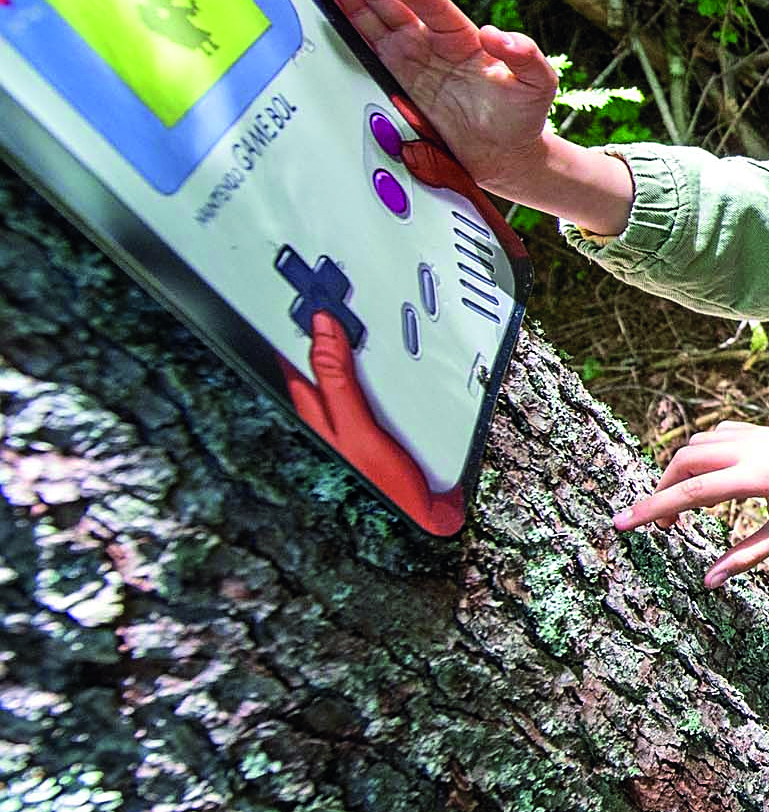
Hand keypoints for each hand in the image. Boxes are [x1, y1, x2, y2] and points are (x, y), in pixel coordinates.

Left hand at [282, 311, 466, 535]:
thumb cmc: (385, 487)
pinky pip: (388, 388)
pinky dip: (394, 370)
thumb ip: (338, 379)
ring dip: (365, 347)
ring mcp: (363, 419)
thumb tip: (322, 330)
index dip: (298, 325)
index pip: (298, 358)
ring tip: (364, 314)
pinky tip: (402, 360)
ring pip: (358, 371)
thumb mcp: (358, 428)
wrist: (427, 521)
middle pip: (327, 360)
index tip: (306, 290)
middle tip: (335, 291)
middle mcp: (337, 413)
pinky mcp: (390, 425)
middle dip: (330, 329)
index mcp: (317, 411)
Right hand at [304, 0, 559, 195]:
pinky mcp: (390, 77)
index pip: (431, 6)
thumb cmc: (522, 113)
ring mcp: (406, 57)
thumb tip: (497, 36)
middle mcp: (428, 39)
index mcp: (460, 35)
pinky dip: (338, 25)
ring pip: (367, 16)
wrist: (502, 151)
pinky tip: (315, 0)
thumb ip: (526, 58)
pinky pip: (360, 47)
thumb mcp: (538, 84)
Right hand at [613, 422, 768, 586]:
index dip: (652, 510)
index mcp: (756, 478)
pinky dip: (699, 456)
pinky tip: (706, 480)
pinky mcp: (756, 430)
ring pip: (694, 445)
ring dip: (679, 473)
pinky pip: (713, 436)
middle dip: (662, 492)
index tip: (621, 522)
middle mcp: (749, 449)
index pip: (690, 493)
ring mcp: (752, 435)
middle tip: (665, 527)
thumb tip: (707, 582)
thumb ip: (745, 557)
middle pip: (683, 463)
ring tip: (683, 508)